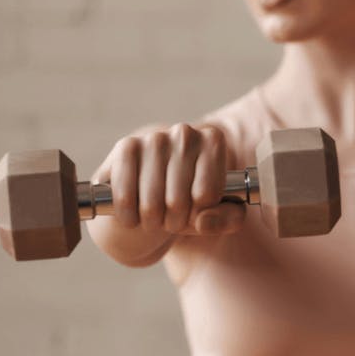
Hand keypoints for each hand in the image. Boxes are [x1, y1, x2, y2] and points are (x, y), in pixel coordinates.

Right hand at [91, 122, 245, 235]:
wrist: (151, 195)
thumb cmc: (192, 204)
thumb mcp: (221, 214)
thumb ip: (229, 219)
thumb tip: (203, 222)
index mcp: (214, 142)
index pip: (208, 195)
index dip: (200, 213)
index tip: (197, 211)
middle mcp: (186, 133)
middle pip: (179, 201)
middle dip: (175, 221)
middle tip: (172, 220)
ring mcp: (154, 138)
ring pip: (152, 203)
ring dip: (152, 222)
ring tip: (155, 218)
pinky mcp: (126, 147)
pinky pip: (125, 197)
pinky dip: (128, 216)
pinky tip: (133, 215)